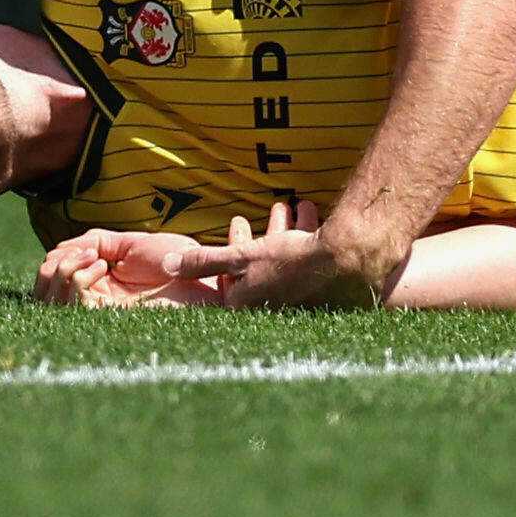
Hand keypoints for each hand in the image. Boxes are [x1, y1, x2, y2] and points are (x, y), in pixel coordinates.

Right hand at [33, 227, 225, 307]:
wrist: (207, 274)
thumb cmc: (179, 258)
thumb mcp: (131, 243)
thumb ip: (96, 242)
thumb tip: (60, 250)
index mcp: (99, 284)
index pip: (53, 280)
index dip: (54, 260)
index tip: (81, 248)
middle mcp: (96, 300)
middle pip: (44, 294)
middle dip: (51, 268)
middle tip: (81, 254)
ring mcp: (102, 310)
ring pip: (53, 299)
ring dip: (64, 269)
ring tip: (93, 258)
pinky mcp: (112, 317)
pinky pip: (75, 302)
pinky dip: (77, 278)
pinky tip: (101, 266)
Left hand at [165, 199, 396, 309]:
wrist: (349, 262)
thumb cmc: (291, 260)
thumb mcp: (241, 256)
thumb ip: (203, 261)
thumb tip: (166, 266)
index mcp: (248, 305)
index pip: (229, 278)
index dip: (233, 245)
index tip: (239, 224)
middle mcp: (272, 310)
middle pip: (262, 269)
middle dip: (265, 235)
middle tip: (276, 210)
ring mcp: (300, 302)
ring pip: (288, 262)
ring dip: (288, 232)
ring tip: (296, 207)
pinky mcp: (324, 293)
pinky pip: (309, 263)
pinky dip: (307, 239)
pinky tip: (314, 217)